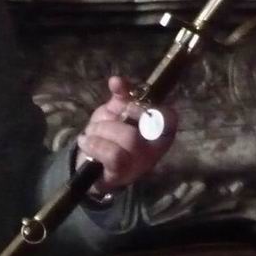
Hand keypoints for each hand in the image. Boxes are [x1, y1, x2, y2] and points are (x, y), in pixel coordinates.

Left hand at [77, 75, 176, 190]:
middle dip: (113, 120)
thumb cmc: (109, 135)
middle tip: (100, 124)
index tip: (128, 104)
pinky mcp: (122, 174)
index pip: (170, 118)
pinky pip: (113, 154)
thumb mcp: (115, 112)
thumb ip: (120, 95)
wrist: (89, 163)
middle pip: (144, 124)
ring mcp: (139, 164)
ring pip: (129, 138)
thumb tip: (117, 81)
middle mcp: (153, 150)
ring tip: (91, 134)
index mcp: (156, 132)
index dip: (151, 108)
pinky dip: (94, 143)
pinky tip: (86, 142)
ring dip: (101, 131)